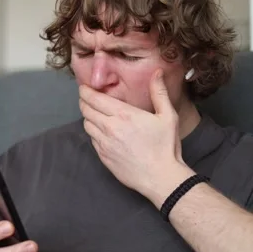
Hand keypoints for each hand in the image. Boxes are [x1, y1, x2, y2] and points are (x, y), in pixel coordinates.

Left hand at [79, 70, 191, 203]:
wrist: (160, 178)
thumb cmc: (166, 147)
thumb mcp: (168, 116)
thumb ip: (159, 93)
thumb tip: (157, 73)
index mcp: (123, 115)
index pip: (94, 98)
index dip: (85, 91)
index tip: (85, 87)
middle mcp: (109, 128)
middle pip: (86, 110)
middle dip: (84, 102)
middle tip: (87, 98)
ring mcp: (104, 144)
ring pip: (86, 125)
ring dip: (88, 117)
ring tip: (95, 114)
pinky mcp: (103, 157)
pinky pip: (92, 140)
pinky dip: (94, 133)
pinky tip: (103, 132)